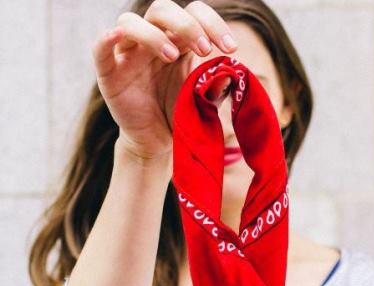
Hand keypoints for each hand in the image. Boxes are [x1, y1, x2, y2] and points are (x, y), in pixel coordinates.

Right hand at [92, 0, 236, 159]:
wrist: (157, 142)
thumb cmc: (180, 114)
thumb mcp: (203, 99)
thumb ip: (216, 85)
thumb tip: (231, 71)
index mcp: (179, 41)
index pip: (195, 13)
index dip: (214, 24)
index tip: (231, 48)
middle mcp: (152, 41)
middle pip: (163, 10)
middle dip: (188, 25)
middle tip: (205, 50)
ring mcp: (129, 55)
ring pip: (131, 22)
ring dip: (154, 35)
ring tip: (173, 57)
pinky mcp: (109, 74)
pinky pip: (100, 50)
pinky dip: (106, 39)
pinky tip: (117, 35)